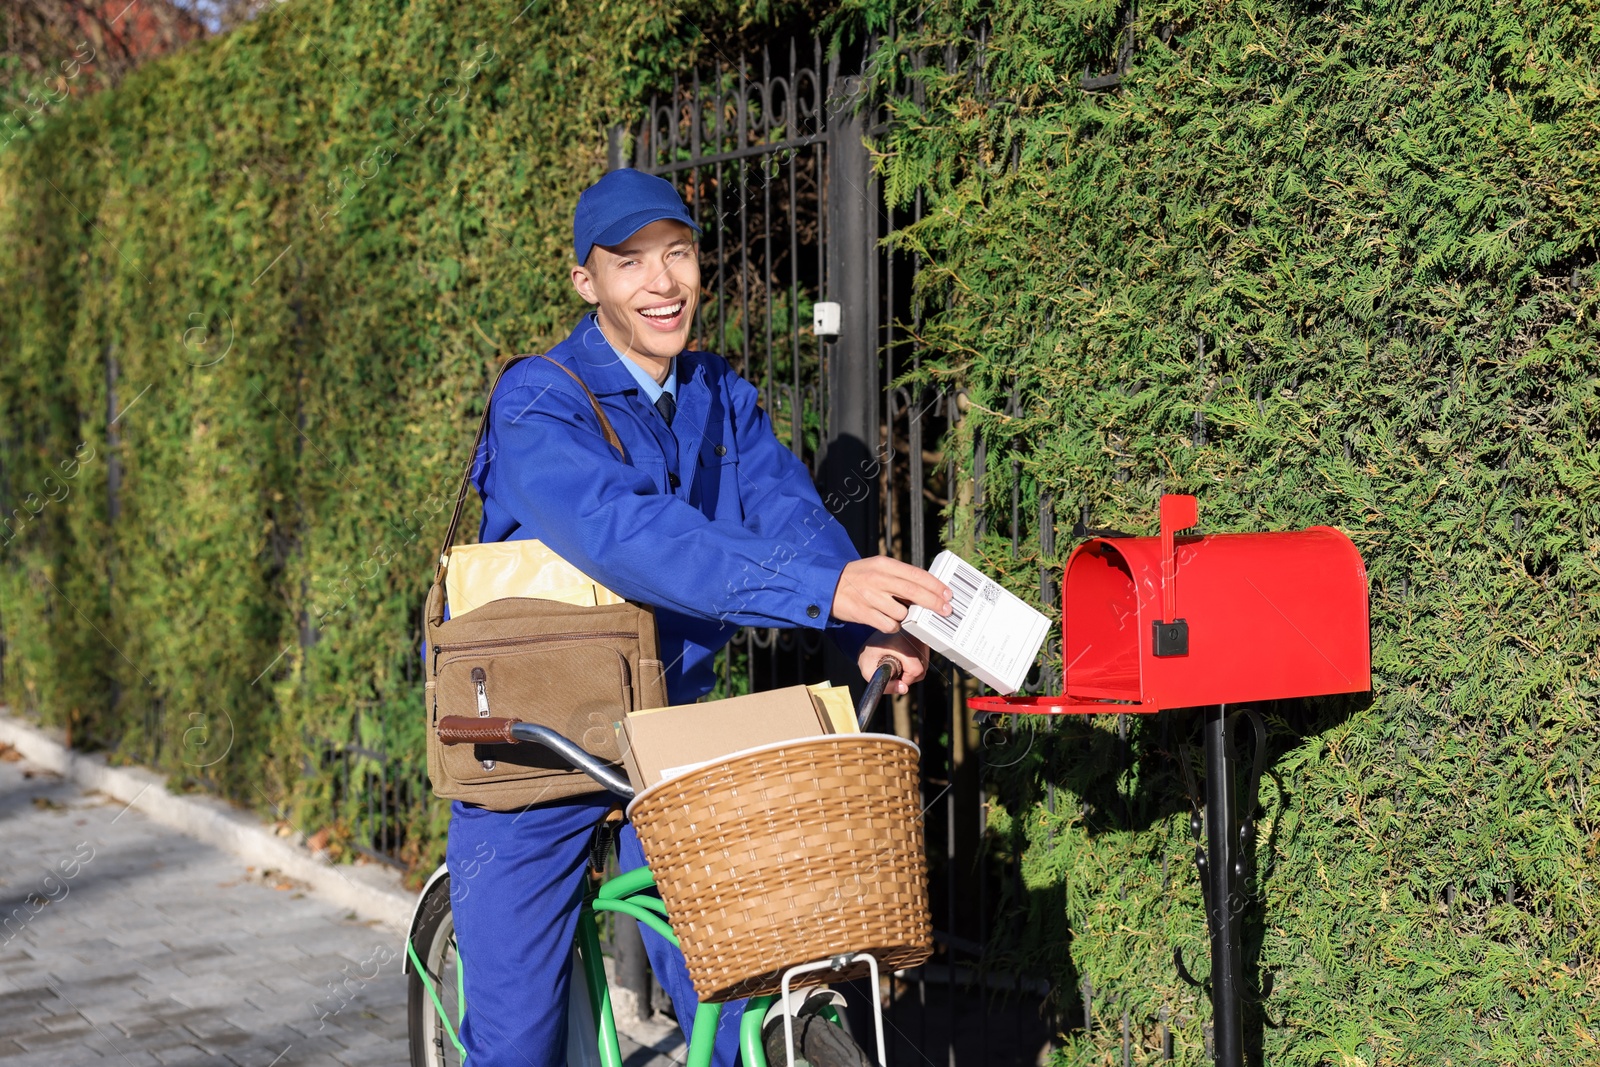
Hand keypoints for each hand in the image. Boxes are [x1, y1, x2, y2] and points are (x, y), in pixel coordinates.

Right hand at [831, 555, 951, 631]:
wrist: (827, 585)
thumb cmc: (857, 577)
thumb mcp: (878, 567)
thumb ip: (900, 576)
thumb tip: (927, 588)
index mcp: (885, 565)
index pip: (917, 574)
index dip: (935, 586)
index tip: (948, 594)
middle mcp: (879, 579)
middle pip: (914, 592)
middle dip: (933, 603)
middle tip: (946, 610)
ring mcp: (871, 597)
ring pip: (902, 612)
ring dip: (907, 617)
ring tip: (901, 613)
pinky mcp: (864, 614)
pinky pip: (889, 625)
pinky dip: (893, 625)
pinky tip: (889, 620)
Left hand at [859, 631, 929, 694]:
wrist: (871, 631)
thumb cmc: (868, 652)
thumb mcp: (869, 670)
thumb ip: (886, 685)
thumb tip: (904, 689)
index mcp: (900, 643)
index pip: (916, 670)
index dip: (906, 679)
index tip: (896, 677)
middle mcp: (912, 637)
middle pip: (923, 668)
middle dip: (910, 676)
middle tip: (895, 671)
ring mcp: (918, 636)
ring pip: (925, 663)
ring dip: (913, 669)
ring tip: (898, 663)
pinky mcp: (921, 637)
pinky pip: (925, 656)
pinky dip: (916, 661)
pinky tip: (904, 658)